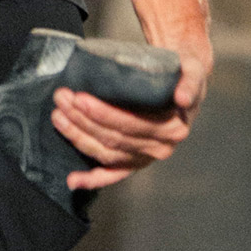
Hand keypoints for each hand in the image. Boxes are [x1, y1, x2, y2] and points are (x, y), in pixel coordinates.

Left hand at [51, 38, 211, 192]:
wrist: (182, 85)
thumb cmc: (183, 74)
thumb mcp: (193, 70)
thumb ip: (190, 82)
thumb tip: (182, 98)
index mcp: (172, 129)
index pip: (130, 124)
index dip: (103, 114)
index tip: (80, 98)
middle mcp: (159, 148)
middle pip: (113, 139)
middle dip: (82, 120)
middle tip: (61, 98)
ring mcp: (145, 158)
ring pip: (107, 153)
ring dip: (79, 138)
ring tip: (58, 116)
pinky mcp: (134, 162)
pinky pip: (112, 174)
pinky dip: (93, 179)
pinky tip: (73, 180)